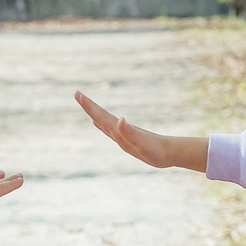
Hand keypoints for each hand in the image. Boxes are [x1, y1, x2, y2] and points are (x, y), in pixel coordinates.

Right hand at [74, 92, 207, 171]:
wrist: (169, 152)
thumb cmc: (156, 149)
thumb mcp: (142, 142)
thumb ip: (130, 132)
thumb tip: (120, 120)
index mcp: (120, 129)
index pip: (101, 115)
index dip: (89, 106)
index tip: (78, 93)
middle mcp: (119, 129)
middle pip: (100, 115)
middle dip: (88, 106)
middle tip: (77, 94)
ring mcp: (122, 134)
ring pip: (103, 121)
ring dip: (93, 113)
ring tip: (84, 105)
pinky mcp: (125, 140)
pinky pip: (109, 130)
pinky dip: (101, 125)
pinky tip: (98, 124)